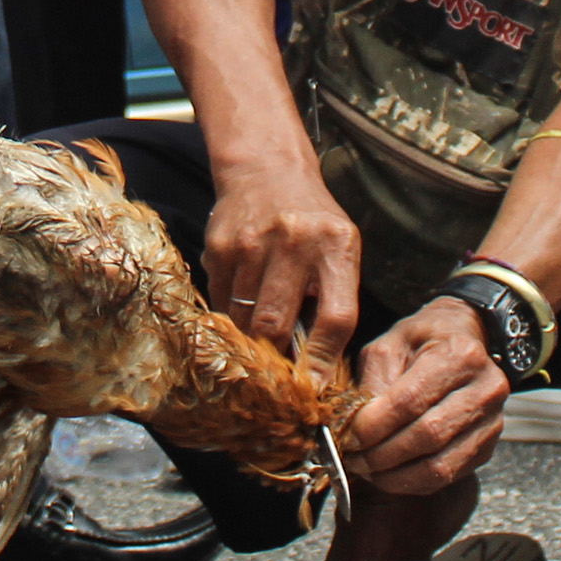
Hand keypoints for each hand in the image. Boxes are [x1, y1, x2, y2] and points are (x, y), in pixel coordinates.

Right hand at [200, 151, 362, 368]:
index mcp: (336, 248)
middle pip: (278, 325)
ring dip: (250, 342)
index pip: (335, 319)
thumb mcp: (341, 251)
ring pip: (245, 320)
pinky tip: (242, 305)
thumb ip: (335, 302)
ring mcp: (251, 244)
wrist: (267, 170)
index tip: (315, 390)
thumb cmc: (313, 222)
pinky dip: (231, 316)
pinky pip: (221, 302)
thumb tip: (317, 369)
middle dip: (276, 361)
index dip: (324, 362)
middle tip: (277, 378)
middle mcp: (294, 243)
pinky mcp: (219, 247)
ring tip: (258, 346)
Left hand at [339, 296, 506, 495]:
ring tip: (367, 470)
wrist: (463, 341)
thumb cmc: (421, 340)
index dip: (375, 425)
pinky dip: (413, 482)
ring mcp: (492, 422)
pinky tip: (389, 474)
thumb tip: (357, 426)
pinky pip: (448, 476)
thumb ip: (374, 381)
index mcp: (460, 355)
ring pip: (440, 465)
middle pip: (428, 436)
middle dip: (382, 454)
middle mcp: (486, 389)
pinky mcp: (488, 447)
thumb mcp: (390, 344)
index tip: (348, 436)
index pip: (411, 400)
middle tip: (352, 458)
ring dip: (396, 475)